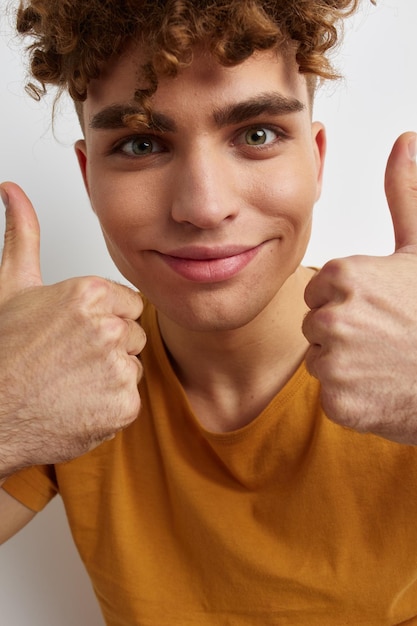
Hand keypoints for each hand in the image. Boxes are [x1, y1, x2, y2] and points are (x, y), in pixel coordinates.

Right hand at [0, 182, 145, 477]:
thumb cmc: (2, 352)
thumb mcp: (11, 286)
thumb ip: (23, 234)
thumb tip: (12, 190)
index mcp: (89, 293)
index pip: (128, 304)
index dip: (104, 319)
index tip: (75, 333)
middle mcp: (108, 327)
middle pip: (134, 334)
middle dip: (110, 346)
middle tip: (70, 358)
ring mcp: (117, 367)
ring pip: (133, 366)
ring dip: (110, 376)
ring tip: (70, 380)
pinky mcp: (123, 404)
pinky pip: (130, 399)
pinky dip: (109, 406)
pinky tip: (77, 403)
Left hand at [303, 132, 416, 444]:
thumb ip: (406, 196)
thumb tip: (406, 141)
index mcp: (344, 274)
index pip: (318, 291)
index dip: (347, 302)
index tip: (380, 309)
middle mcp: (330, 315)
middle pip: (315, 325)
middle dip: (342, 333)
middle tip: (386, 338)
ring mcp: (333, 361)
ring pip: (320, 361)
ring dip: (346, 366)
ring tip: (387, 363)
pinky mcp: (337, 401)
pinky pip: (330, 395)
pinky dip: (352, 398)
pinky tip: (383, 389)